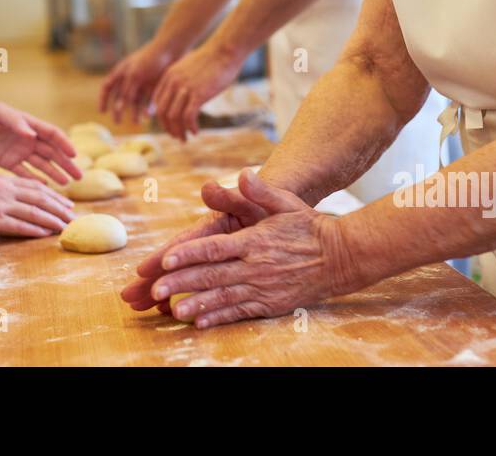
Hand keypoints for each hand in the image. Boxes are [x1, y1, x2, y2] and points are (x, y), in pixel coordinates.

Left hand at [0, 101, 83, 186]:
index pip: (52, 134)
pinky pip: (24, 173)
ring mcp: (18, 151)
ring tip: (67, 184)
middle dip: (66, 163)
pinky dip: (35, 180)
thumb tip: (32, 134)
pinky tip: (45, 188)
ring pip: (42, 164)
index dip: (64, 144)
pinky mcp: (6, 161)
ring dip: (55, 173)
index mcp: (28, 124)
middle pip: (52, 152)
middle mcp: (27, 138)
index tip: (75, 156)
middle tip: (79, 177)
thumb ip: (15, 122)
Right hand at [0, 172, 74, 236]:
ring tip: (67, 227)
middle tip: (75, 217)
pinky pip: (18, 225)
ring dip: (53, 220)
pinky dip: (35, 230)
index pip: (36, 188)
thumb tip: (12, 198)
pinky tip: (46, 234)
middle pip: (41, 199)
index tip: (66, 204)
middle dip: (60, 208)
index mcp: (4, 181)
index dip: (54, 196)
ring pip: (34, 212)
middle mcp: (6, 191)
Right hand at [99, 39, 178, 123]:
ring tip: (138, 122)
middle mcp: (129, 78)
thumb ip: (126, 92)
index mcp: (121, 71)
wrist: (171, 50)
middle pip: (120, 97)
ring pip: (135, 101)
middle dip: (118, 110)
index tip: (102, 112)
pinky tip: (150, 115)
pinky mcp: (153, 86)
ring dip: (134, 112)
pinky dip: (148, 109)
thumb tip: (118, 109)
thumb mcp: (134, 75)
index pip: (107, 87)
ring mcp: (141, 83)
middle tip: (118, 122)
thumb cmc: (149, 59)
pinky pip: (148, 101)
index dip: (103, 99)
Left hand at [143, 169, 356, 327]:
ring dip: (196, 304)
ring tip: (172, 310)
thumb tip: (244, 174)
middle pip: (211, 275)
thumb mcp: (286, 202)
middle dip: (181, 282)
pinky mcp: (270, 304)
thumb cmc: (308, 226)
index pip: (214, 248)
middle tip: (154, 290)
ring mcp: (263, 288)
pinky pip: (240, 312)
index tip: (165, 259)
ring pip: (223, 298)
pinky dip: (219, 317)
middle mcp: (256, 266)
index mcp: (255, 240)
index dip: (188, 254)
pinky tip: (200, 322)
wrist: (340, 256)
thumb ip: (261, 191)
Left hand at [150, 41, 245, 138]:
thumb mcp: (189, 68)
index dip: (162, 117)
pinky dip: (190, 127)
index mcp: (169, 76)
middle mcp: (173, 83)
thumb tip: (184, 94)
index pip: (157, 102)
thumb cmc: (211, 59)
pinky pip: (188, 117)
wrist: (224, 50)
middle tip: (176, 136)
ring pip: (174, 117)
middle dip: (168, 128)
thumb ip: (182, 80)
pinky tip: (196, 132)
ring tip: (185, 138)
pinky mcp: (198, 94)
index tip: (170, 126)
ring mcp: (185, 88)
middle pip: (162, 112)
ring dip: (178, 131)